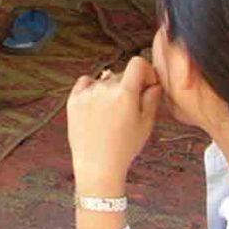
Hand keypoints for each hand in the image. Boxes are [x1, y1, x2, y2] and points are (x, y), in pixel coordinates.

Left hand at [66, 57, 162, 195]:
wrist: (97, 165)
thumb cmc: (124, 148)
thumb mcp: (146, 124)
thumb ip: (152, 99)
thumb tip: (155, 84)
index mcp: (125, 93)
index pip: (137, 63)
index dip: (146, 71)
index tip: (146, 83)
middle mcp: (104, 88)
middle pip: (122, 74)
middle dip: (129, 85)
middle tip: (130, 106)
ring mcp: (87, 93)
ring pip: (104, 80)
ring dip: (110, 89)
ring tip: (111, 113)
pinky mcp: (73, 99)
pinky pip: (86, 83)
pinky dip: (92, 89)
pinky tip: (97, 104)